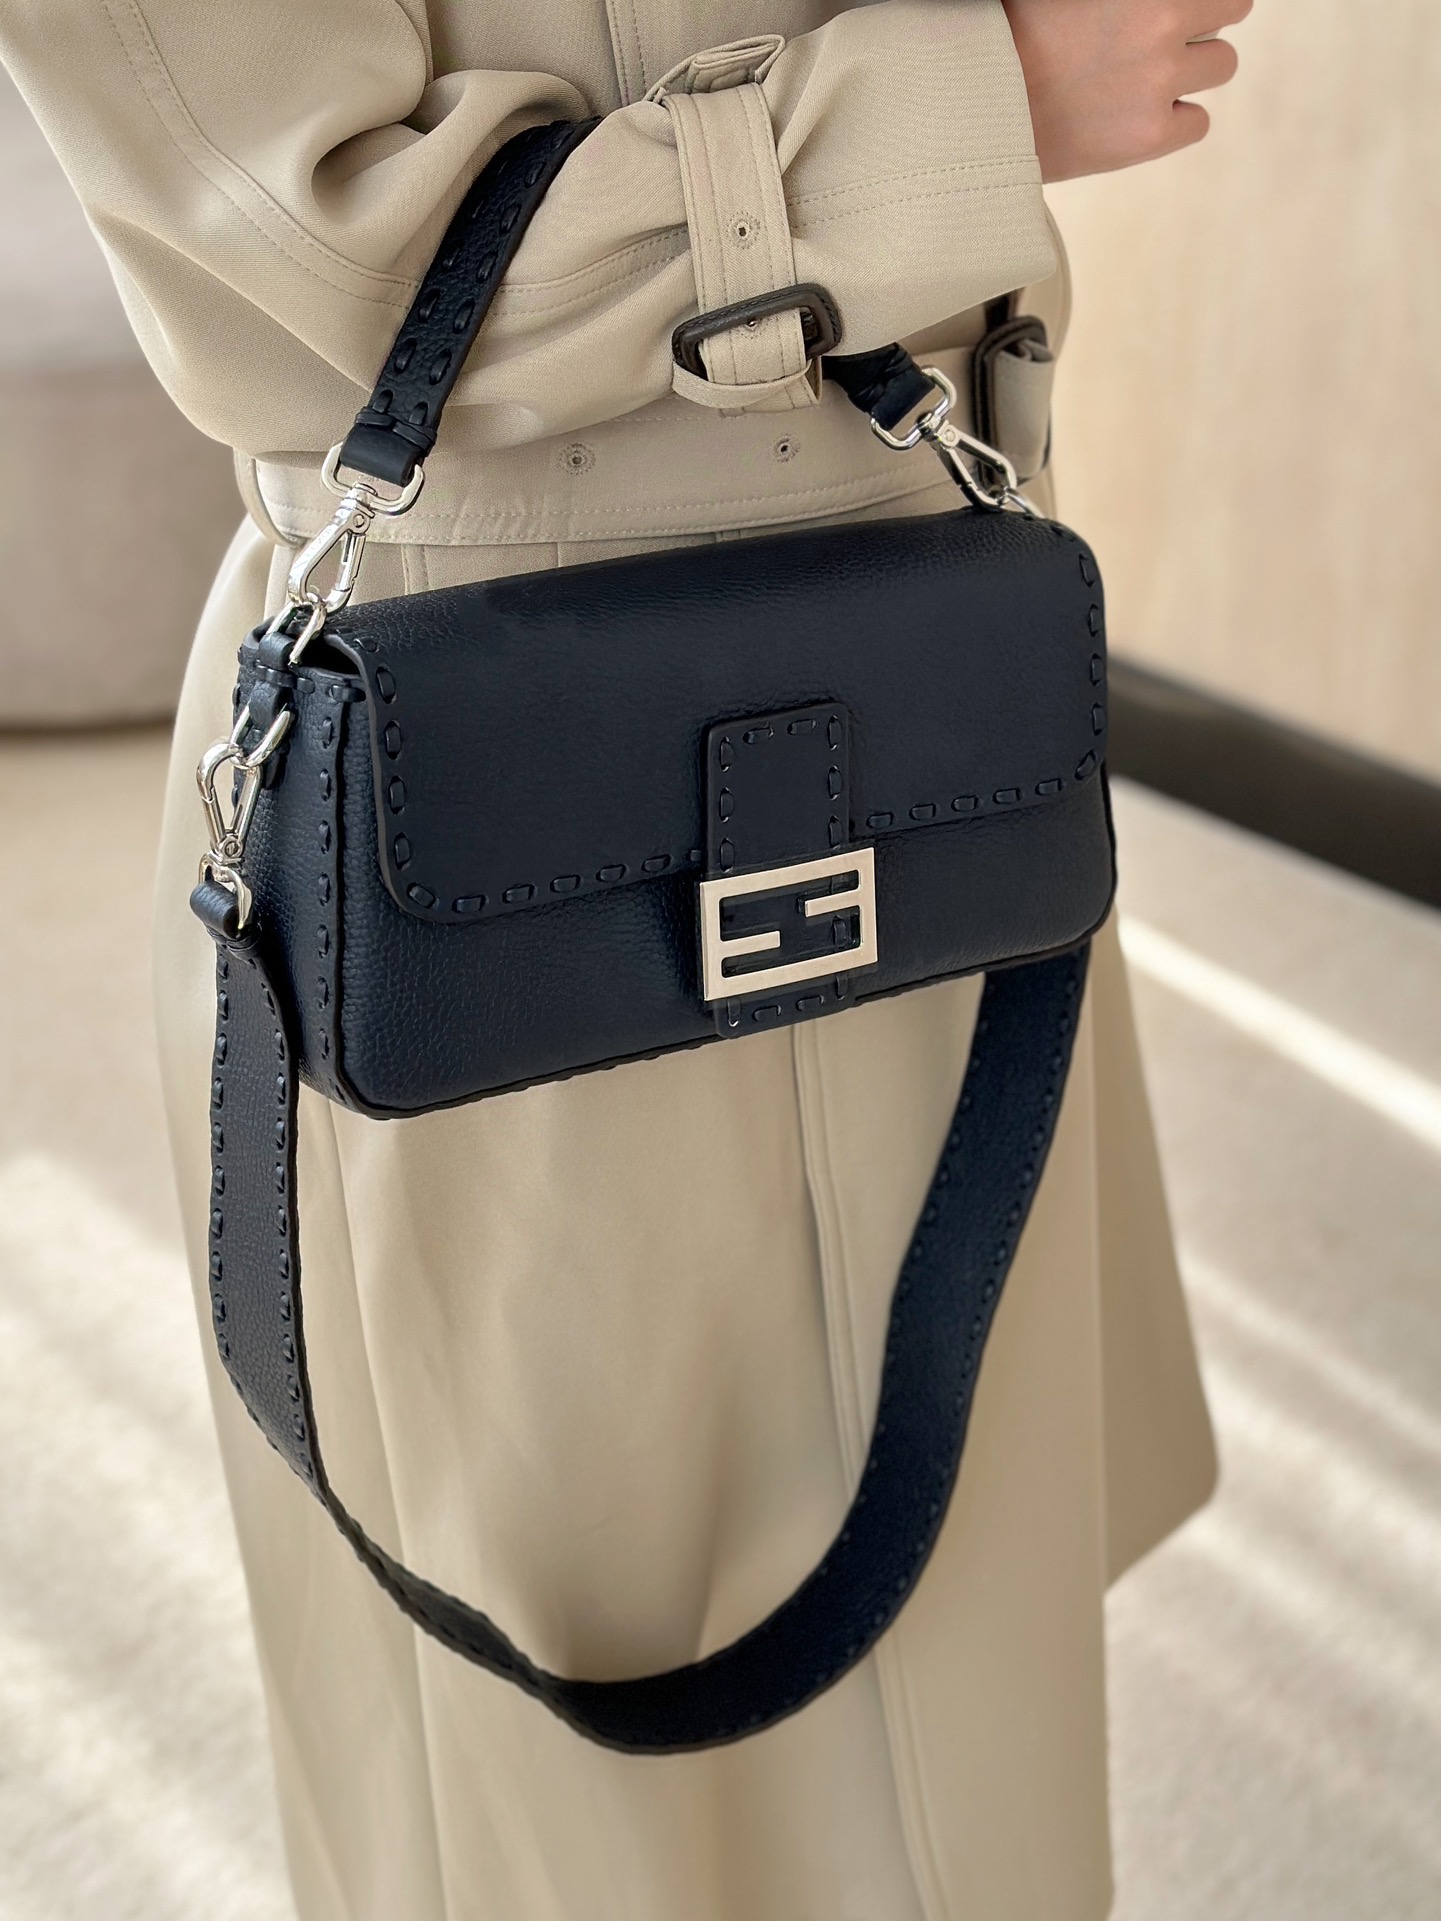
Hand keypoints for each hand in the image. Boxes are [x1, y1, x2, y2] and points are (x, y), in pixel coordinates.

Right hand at [1003, 0, 1252, 181]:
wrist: (975, 111)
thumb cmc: (1011, 37)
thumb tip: (1148, 5)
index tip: (1180, 9)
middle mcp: (1161, 20)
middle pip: (1231, 8)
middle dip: (1203, 20)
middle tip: (1164, 38)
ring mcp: (1159, 80)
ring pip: (1222, 65)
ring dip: (1193, 69)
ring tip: (1144, 79)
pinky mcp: (1150, 135)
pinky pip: (1197, 122)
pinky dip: (1175, 121)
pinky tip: (1135, 117)